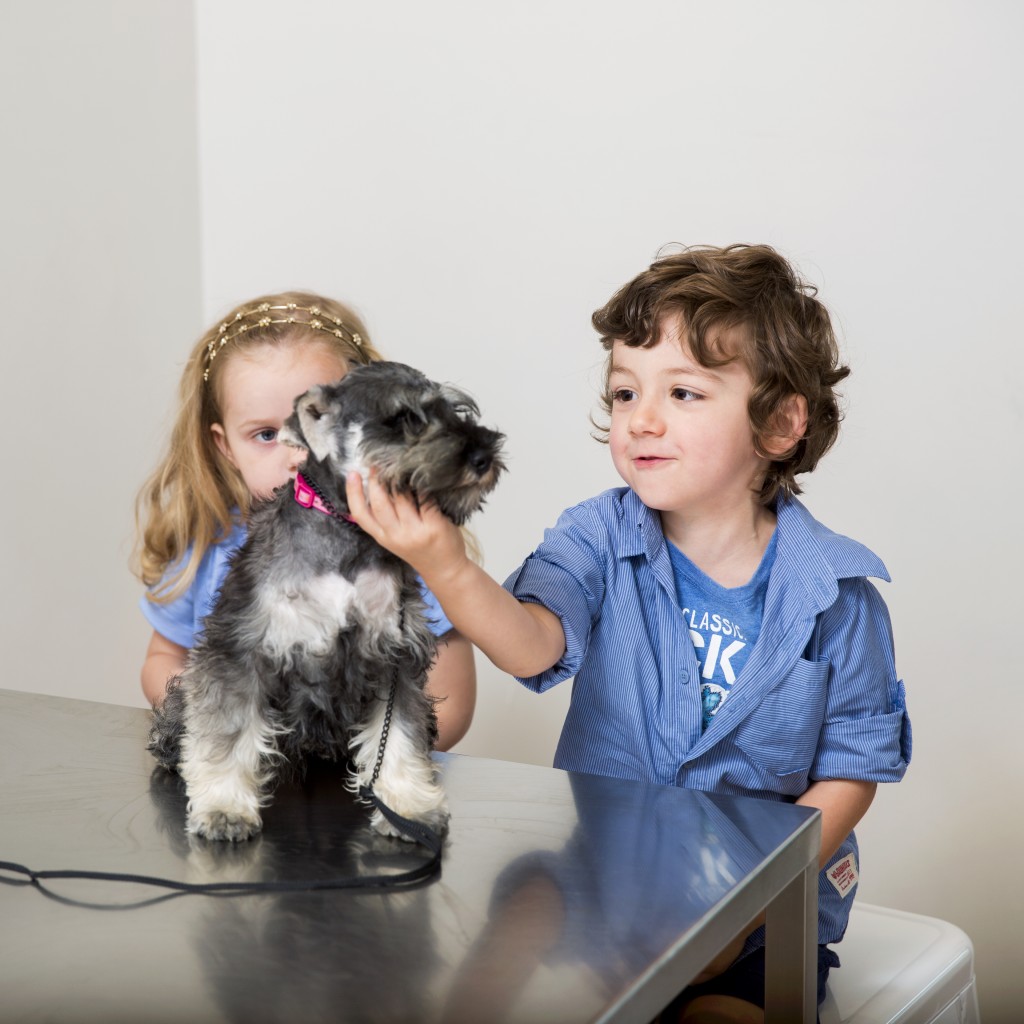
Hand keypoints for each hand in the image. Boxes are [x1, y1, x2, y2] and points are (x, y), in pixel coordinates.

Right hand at [345, 470, 468, 584]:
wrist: (445, 570)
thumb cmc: (421, 550)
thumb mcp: (396, 539)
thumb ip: (387, 519)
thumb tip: (380, 486)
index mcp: (383, 538)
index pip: (361, 515)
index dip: (353, 493)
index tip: (352, 474)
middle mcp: (396, 535)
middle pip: (380, 502)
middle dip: (377, 480)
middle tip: (379, 464)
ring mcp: (415, 532)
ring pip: (401, 498)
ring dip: (399, 479)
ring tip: (399, 466)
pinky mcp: (434, 527)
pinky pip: (425, 499)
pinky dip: (422, 487)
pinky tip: (422, 478)